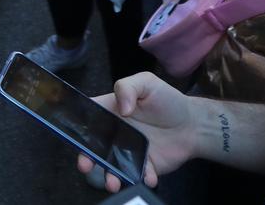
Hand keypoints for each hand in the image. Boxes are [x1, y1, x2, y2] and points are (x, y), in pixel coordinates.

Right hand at [77, 73, 199, 190]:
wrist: (193, 124)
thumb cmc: (167, 100)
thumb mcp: (147, 83)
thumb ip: (128, 87)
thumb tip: (122, 109)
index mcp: (110, 111)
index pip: (88, 118)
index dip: (77, 126)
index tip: (72, 136)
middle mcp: (115, 134)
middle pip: (94, 148)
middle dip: (86, 158)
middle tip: (86, 165)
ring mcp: (128, 152)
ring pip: (112, 167)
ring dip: (109, 176)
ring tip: (113, 182)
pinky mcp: (144, 166)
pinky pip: (138, 175)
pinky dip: (141, 178)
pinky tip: (148, 176)